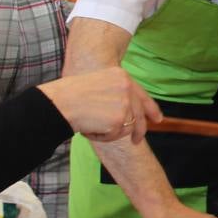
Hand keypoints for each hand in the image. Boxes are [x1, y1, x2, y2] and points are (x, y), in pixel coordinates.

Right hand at [38, 67, 162, 142]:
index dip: (151, 109)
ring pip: (127, 127)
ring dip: (110, 132)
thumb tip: (129, 113)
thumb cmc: (70, 96)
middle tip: (137, 141)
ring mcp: (124, 103)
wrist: (59, 103)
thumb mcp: (97, 85)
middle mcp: (127, 87)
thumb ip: (115, 94)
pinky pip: (116, 135)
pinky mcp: (119, 119)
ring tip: (91, 124)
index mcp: (121, 76)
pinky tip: (90, 128)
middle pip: (139, 114)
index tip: (158, 119)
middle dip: (139, 129)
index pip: (141, 95)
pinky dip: (103, 137)